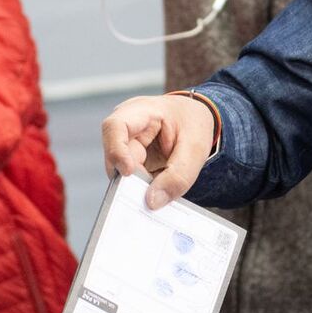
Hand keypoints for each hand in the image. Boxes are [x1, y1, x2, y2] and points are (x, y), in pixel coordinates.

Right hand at [102, 93, 215, 208]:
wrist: (195, 119)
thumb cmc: (194, 124)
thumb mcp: (196, 148)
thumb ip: (178, 176)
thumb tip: (152, 201)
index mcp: (141, 111)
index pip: (115, 126)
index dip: (116, 150)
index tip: (128, 173)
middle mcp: (127, 127)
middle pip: (116, 156)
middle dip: (132, 180)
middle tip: (150, 198)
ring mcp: (126, 145)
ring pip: (122, 173)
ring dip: (139, 186)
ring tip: (160, 193)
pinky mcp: (131, 161)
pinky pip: (131, 180)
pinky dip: (143, 188)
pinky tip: (158, 192)